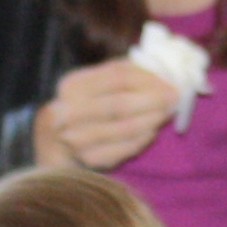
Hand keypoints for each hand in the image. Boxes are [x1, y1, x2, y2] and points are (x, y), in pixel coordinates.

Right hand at [34, 59, 176, 170]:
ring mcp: (76, 139)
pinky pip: (125, 148)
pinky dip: (143, 139)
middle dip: (154, 99)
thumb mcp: (91, 86)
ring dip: (152, 119)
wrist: (52, 146)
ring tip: (167, 113)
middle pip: (121, 103)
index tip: (168, 79)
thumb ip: (118, 73)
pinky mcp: (88, 161)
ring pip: (125, 127)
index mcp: (72, 86)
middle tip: (174, 97)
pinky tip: (151, 131)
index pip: (117, 76)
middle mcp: (68, 112)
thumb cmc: (81, 109)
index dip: (147, 77)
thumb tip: (157, 65)